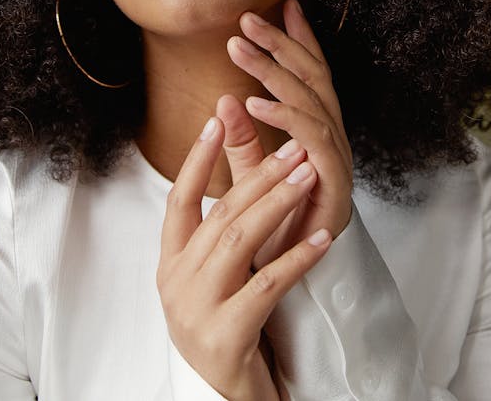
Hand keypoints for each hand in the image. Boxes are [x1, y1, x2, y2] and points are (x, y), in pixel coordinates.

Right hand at [158, 116, 332, 400]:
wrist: (220, 400)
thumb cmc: (225, 332)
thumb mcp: (213, 280)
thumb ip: (222, 232)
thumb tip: (233, 174)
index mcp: (169, 265)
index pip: (178, 200)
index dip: (196, 158)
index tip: (217, 118)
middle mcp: (176, 283)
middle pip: (219, 215)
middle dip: (259, 175)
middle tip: (294, 147)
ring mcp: (197, 309)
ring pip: (238, 241)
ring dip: (278, 203)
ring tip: (308, 175)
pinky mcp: (225, 335)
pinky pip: (266, 286)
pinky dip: (295, 259)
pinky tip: (320, 240)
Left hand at [220, 0, 353, 267]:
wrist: (297, 286)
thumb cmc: (277, 229)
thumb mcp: (251, 178)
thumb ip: (242, 141)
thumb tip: (223, 99)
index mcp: (318, 135)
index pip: (313, 77)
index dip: (301, 40)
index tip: (282, 5)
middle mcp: (333, 141)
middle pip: (314, 80)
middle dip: (282, 45)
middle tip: (245, 20)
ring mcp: (337, 161)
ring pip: (312, 102)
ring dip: (274, 72)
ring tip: (239, 50)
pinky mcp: (334, 186)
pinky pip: (312, 142)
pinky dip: (282, 119)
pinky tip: (252, 103)